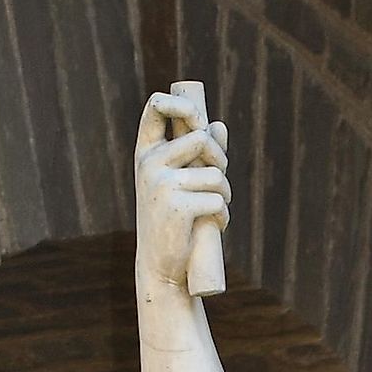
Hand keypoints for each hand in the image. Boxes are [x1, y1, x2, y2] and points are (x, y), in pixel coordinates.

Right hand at [135, 91, 229, 289]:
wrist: (160, 267)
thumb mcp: (179, 184)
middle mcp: (150, 164)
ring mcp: (162, 185)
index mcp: (146, 153)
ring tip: (216, 210)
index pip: (156, 106)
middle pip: (201, 138)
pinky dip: (223, 215)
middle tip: (221, 177)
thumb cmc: (171, 222)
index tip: (200, 122)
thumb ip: (197, 154)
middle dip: (220, 159)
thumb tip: (219, 125)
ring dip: (225, 194)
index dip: (182, 104)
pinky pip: (217, 200)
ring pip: (215, 175)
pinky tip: (214, 226)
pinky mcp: (178, 207)